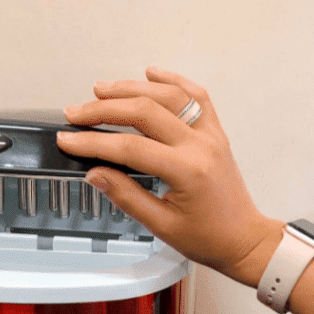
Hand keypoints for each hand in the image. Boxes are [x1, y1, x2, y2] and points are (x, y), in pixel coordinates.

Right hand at [56, 66, 281, 286]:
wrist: (244, 239)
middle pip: (145, 112)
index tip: (69, 139)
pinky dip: (173, 82)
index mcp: (187, 171)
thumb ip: (126, 196)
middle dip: (105, 109)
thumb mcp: (162, 225)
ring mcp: (210, 135)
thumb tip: (95, 173)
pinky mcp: (216, 132)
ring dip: (133, 88)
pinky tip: (152, 74)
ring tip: (102, 90)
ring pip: (169, 96)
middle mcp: (201, 146)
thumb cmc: (210, 237)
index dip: (93, 142)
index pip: (130, 147)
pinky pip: (196, 96)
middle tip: (77, 113)